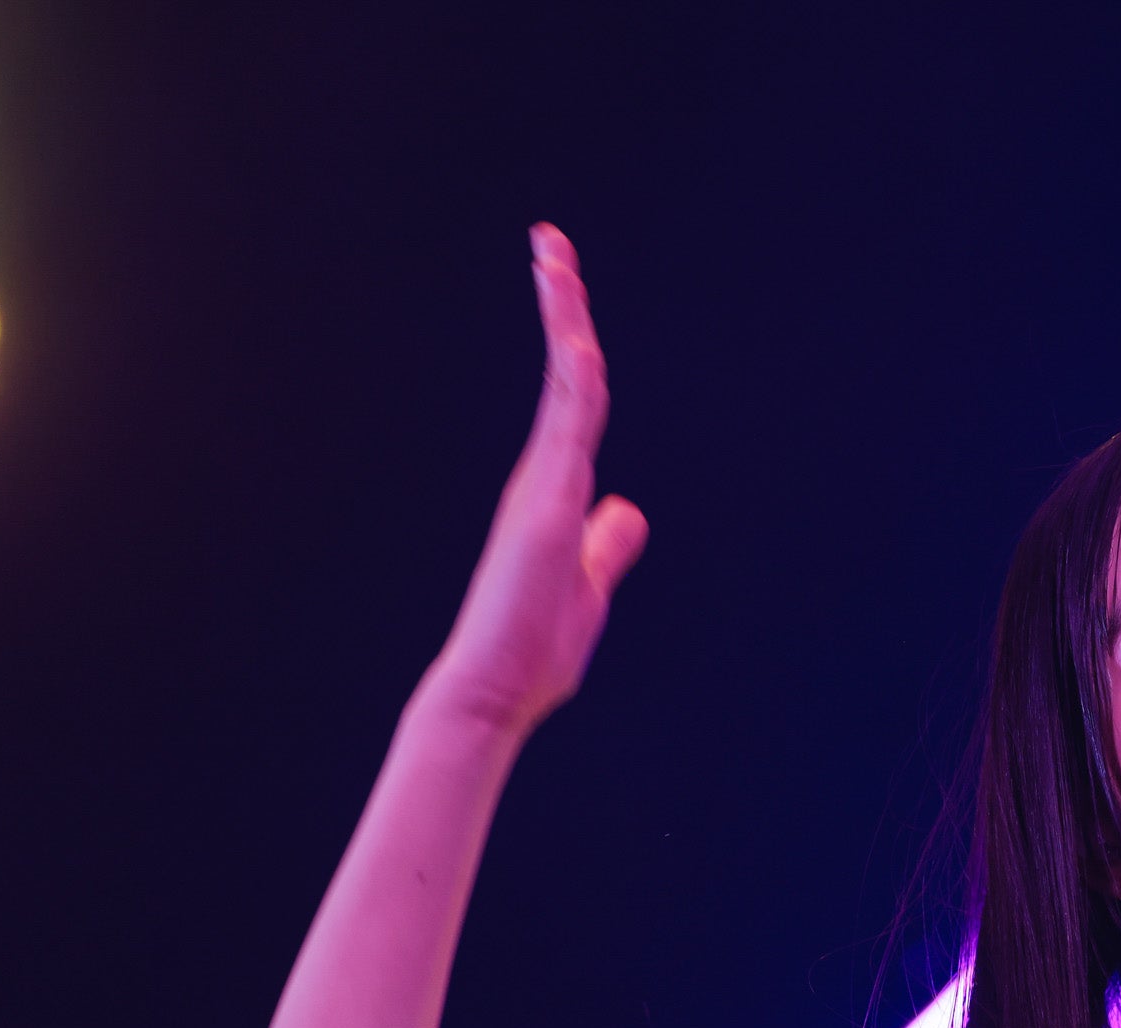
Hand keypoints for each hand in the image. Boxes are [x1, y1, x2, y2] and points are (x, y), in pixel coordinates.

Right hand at [426, 224, 648, 733]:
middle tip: (550, 241)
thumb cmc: (535, 652)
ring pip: (566, 389)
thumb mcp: (588, 586)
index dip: (576, 343)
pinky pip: (565, 432)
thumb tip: (626, 512)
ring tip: (554, 253)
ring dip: (563, 318)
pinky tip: (576, 336)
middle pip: (568, 377)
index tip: (566, 291)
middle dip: (562, 305)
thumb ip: (607, 547)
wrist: (494, 693)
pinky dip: (574, 379)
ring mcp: (541, 489)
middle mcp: (544, 477)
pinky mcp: (543, 512)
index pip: (578, 402)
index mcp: (556, 491)